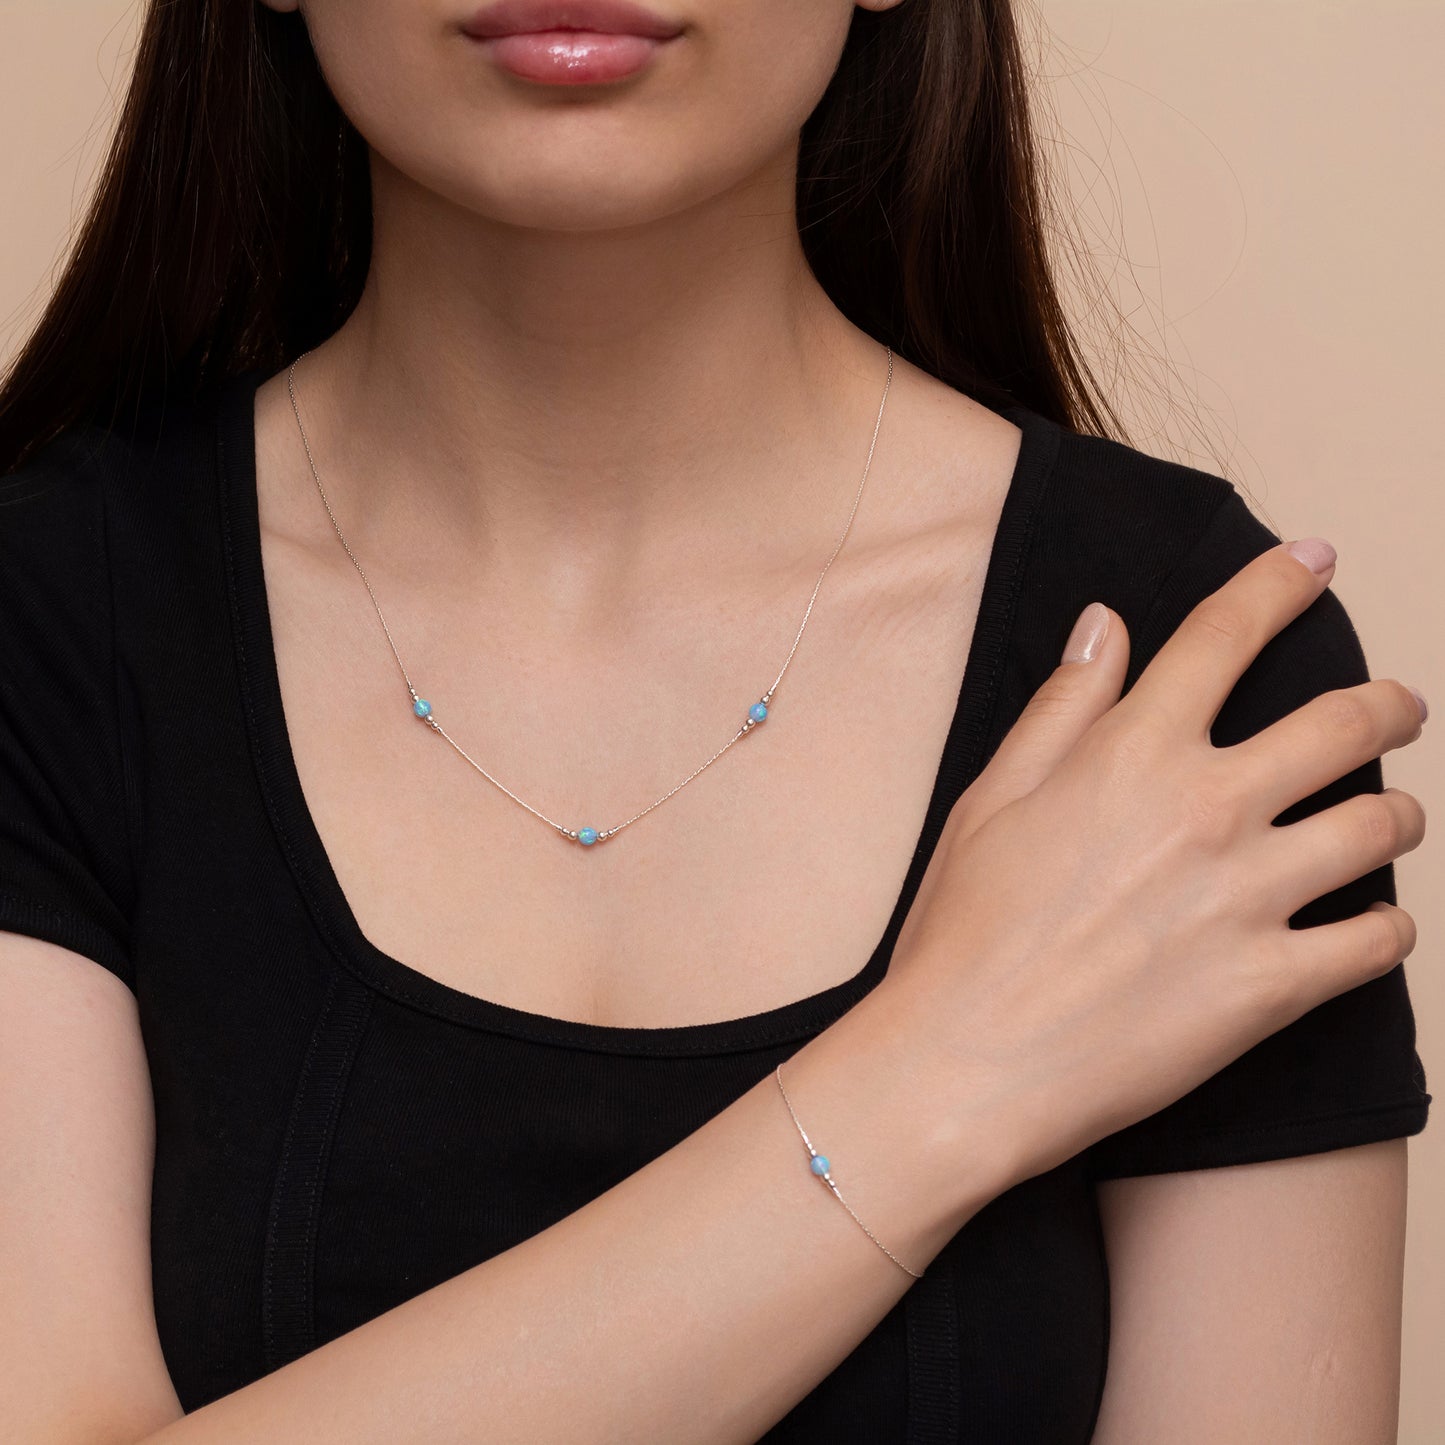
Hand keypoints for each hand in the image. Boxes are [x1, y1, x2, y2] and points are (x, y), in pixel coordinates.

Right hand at [883, 538, 1426, 1191]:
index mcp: (1133, 753)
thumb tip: (1107, 624)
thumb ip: (1062, 706)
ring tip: (1386, 820)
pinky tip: (1368, 925)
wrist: (967, 1060)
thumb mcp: (993, 798)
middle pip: (1346, 723)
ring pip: (1383, 827)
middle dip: (1388, 704)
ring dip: (1396, 814)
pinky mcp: (1273, 987)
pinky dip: (1386, 928)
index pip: (1226, 635)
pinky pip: (1379, 942)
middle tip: (1397, 709)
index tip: (1314, 561)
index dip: (1279, 583)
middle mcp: (1207, 808)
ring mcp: (1249, 897)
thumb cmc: (966, 928)